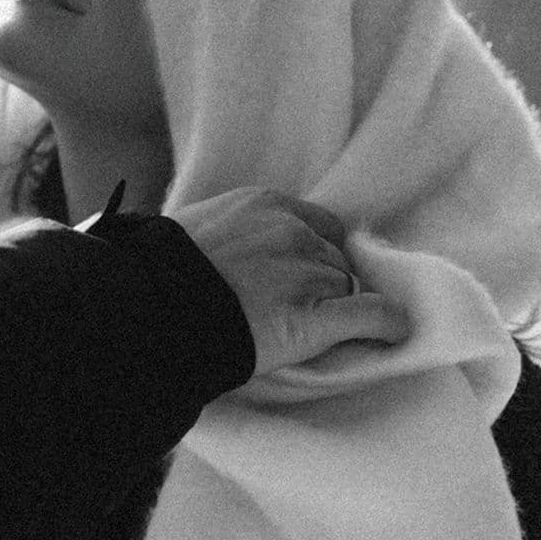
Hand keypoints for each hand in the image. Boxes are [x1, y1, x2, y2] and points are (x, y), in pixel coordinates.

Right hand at [168, 188, 411, 374]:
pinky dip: (386, 325)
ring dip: (337, 309)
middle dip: (322, 285)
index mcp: (265, 205)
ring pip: (347, 288)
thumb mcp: (195, 232)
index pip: (318, 225)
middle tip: (293, 312)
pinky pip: (371, 316)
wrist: (148, 314)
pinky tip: (393, 334)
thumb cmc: (157, 277)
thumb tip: (235, 255)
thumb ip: (231, 234)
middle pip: (333, 260)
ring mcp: (306, 275)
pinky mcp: (313, 318)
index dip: (314, 254)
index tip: (303, 275)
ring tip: (310, 333)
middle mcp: (293, 232)